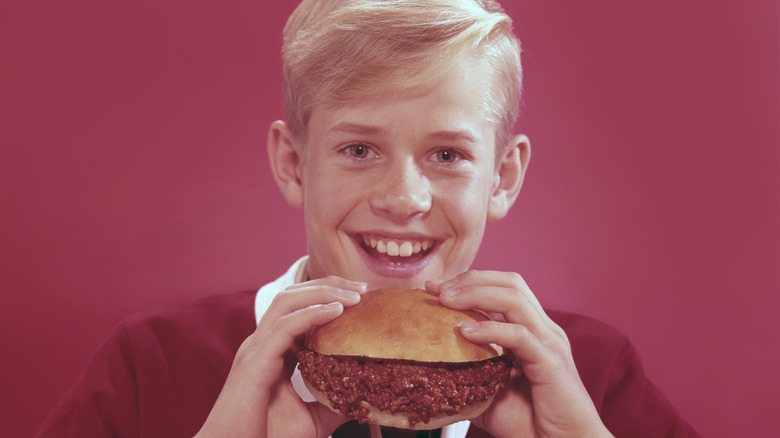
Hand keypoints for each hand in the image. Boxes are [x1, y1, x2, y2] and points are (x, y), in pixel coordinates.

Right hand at [196, 276, 365, 437]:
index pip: (298, 308)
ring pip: (287, 301)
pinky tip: (337, 310)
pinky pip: (286, 326)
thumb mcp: (310, 420)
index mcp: (272, 350)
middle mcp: (262, 342)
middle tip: (362, 286)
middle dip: (328, 284)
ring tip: (354, 294)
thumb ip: (331, 404)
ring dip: (323, 292)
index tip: (360, 296)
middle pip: (293, 295)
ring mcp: (256, 348)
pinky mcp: (255, 361)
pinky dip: (312, 313)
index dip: (328, 296)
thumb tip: (360, 401)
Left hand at [427, 271, 612, 437]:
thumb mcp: (489, 392)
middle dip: (469, 280)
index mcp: (532, 330)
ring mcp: (550, 342)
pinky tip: (464, 332)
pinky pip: (519, 335)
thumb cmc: (530, 424)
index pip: (503, 287)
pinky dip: (490, 328)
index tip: (434, 287)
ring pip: (514, 299)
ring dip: (475, 294)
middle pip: (510, 283)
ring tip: (445, 301)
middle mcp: (544, 329)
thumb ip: (469, 373)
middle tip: (435, 288)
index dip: (469, 281)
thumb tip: (432, 366)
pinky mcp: (550, 362)